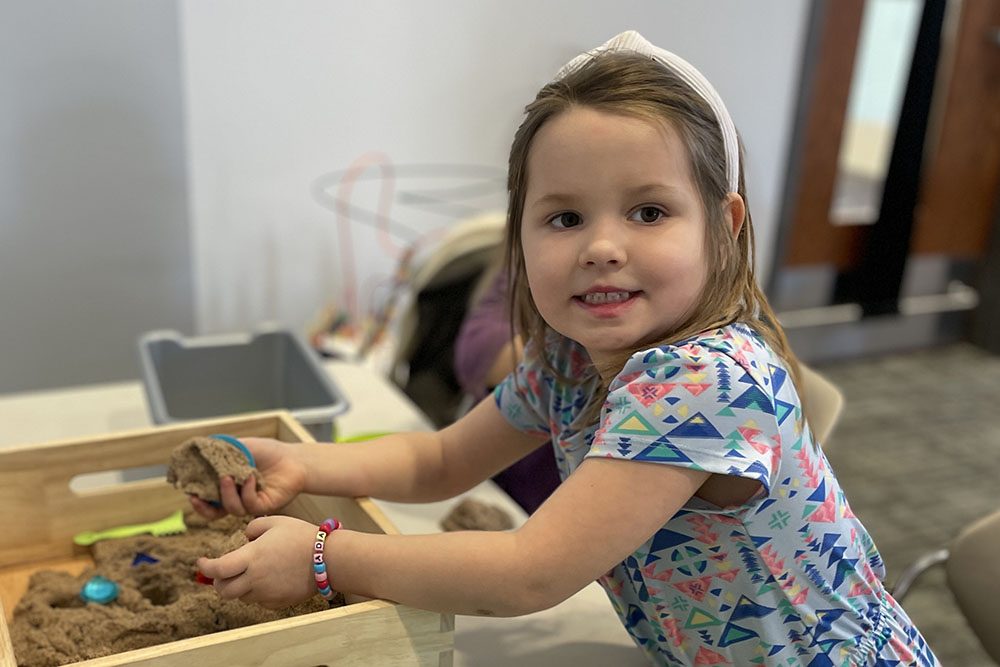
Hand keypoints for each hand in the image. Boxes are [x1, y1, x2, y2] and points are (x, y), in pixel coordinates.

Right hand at [189, 437, 307, 518]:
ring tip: (228, 477)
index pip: (207, 498)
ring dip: (226, 494)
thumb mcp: (242, 446)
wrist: (293, 458)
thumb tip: (199, 446)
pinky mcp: (263, 507)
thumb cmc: (268, 451)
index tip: (189, 491)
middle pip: (214, 512)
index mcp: (227, 485)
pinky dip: (247, 491)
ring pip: (231, 509)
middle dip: (203, 508)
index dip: (196, 498)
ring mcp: (249, 503)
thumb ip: (222, 449)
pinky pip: (250, 505)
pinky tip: (251, 477)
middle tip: (197, 497)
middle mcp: (237, 498)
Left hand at [196, 515, 320, 608]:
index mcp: (251, 557)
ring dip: (239, 586)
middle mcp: (255, 579)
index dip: (204, 567)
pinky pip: (259, 601)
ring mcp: (266, 593)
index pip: (217, 570)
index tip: (201, 562)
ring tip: (252, 572)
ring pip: (241, 597)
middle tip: (224, 571)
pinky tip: (269, 579)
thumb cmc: (302, 536)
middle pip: (224, 591)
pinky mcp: (278, 603)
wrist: (328, 559)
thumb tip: (245, 538)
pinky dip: (257, 592)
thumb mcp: (276, 521)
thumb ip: (253, 526)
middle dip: (219, 581)